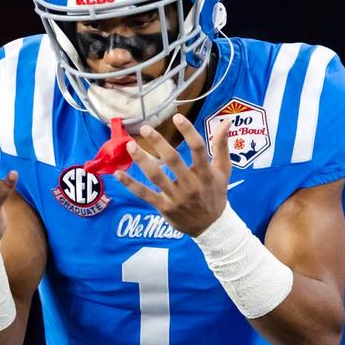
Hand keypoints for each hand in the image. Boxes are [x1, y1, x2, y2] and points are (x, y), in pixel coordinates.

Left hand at [114, 114, 231, 235]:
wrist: (211, 227)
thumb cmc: (216, 194)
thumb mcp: (223, 170)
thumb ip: (221, 146)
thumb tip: (226, 121)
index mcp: (205, 173)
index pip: (198, 148)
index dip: (188, 131)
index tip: (177, 117)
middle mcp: (190, 184)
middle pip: (173, 160)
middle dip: (159, 142)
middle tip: (146, 128)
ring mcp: (176, 197)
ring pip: (156, 176)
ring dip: (142, 160)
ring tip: (130, 145)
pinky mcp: (164, 207)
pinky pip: (145, 194)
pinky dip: (131, 184)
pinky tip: (118, 173)